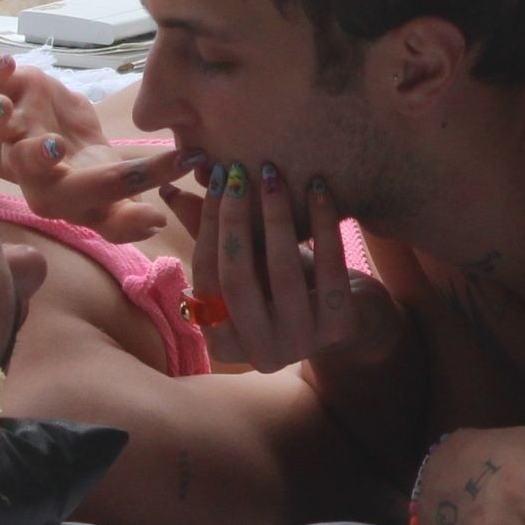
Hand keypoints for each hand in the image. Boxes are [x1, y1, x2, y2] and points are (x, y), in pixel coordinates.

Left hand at [0, 54, 185, 241]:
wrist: (60, 138)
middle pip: (23, 166)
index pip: (92, 194)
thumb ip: (128, 217)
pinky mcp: (11, 94)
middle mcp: (28, 167)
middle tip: (54, 147)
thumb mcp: (114, 197)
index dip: (135, 181)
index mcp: (58, 197)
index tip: (181, 162)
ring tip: (3, 107)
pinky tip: (7, 64)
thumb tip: (157, 222)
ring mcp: (15, 129)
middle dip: (34, 157)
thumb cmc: (90, 172)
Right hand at [163, 162, 402, 370]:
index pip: (205, 277)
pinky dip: (323, 224)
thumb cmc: (289, 285)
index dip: (208, 224)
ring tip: (273, 175)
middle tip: (239, 171)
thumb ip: (212, 234)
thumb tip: (169, 188)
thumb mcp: (250, 264)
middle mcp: (259, 353)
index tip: (216, 177)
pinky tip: (317, 188)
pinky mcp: (340, 328)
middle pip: (235, 280)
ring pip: (282, 274)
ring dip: (275, 216)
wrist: (355, 317)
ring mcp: (301, 343)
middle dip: (235, 219)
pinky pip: (329, 269)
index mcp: (224, 342)